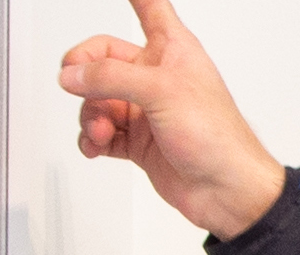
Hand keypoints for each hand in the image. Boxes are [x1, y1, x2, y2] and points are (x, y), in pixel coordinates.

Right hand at [58, 0, 284, 238]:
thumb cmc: (217, 136)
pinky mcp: (138, 141)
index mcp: (172, 50)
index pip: (150, 7)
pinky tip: (96, 145)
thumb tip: (74, 75)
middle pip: (104, 59)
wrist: (225, 190)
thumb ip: (111, 78)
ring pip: (98, 100)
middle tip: (74, 85)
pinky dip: (92, 138)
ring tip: (100, 131)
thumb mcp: (161, 92)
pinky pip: (101, 132)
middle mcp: (157, 76)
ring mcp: (146, 110)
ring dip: (90, 115)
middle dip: (85, 74)